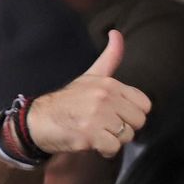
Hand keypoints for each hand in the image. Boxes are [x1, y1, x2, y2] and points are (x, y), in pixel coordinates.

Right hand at [26, 31, 150, 157]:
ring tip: (97, 132)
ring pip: (127, 136)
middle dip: (124, 128)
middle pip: (138, 122)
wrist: (38, 120)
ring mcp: (97, 116)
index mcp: (109, 84)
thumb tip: (117, 33)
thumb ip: (110, 58)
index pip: (144, 105)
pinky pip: (113, 149)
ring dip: (113, 140)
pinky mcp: (89, 135)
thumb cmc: (68, 100)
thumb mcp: (91, 75)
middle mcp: (104, 97)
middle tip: (105, 125)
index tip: (117, 113)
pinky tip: (93, 143)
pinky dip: (105, 151)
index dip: (133, 113)